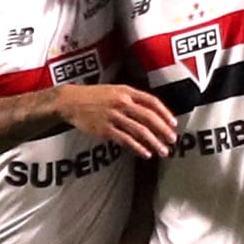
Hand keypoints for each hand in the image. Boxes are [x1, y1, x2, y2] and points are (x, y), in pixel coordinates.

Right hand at [57, 84, 178, 157]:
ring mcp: (113, 116)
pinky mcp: (105, 129)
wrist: (70, 101)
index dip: (165, 113)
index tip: (174, 123)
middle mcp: (122, 103)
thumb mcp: (114, 90)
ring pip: (140, 131)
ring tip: (163, 151)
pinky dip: (138, 148)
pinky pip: (126, 140)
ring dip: (154, 142)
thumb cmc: (92, 96)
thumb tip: (148, 111)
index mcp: (126, 91)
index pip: (152, 101)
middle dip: (163, 130)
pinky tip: (145, 154)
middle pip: (149, 117)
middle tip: (172, 140)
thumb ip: (130, 98)